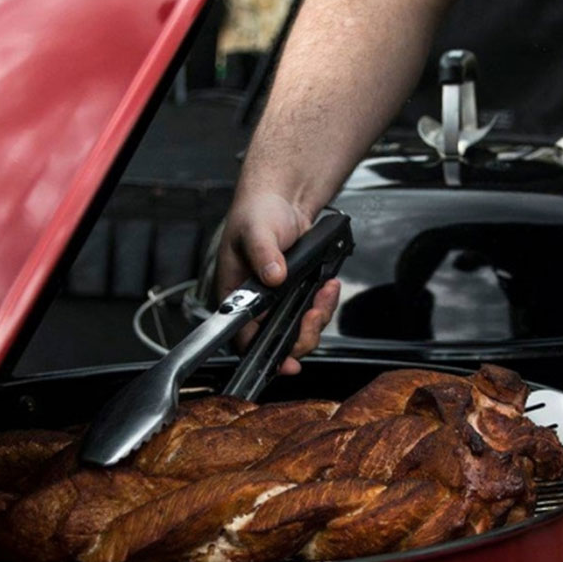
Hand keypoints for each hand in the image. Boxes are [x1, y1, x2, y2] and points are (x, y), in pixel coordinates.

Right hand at [215, 192, 340, 374]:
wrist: (282, 199)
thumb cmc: (257, 213)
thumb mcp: (257, 230)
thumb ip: (263, 253)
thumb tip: (272, 276)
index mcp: (234, 294)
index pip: (244, 338)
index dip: (266, 355)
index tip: (287, 362)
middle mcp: (255, 303)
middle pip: (278, 341)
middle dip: (302, 333)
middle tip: (314, 314)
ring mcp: (277, 301)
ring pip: (300, 329)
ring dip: (318, 316)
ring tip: (325, 291)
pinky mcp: (297, 294)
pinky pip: (313, 312)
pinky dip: (325, 303)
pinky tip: (328, 286)